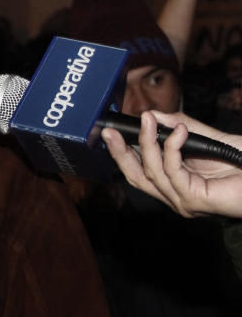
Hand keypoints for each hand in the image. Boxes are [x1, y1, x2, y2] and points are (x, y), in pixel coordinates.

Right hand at [102, 110, 241, 217]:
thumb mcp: (206, 138)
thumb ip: (180, 128)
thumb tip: (153, 115)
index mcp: (175, 184)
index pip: (139, 170)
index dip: (123, 152)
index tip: (112, 131)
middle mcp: (174, 196)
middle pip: (136, 176)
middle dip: (120, 153)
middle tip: (109, 131)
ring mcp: (181, 201)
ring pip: (150, 172)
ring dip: (147, 142)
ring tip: (148, 120)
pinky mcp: (191, 200)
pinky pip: (171, 171)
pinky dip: (172, 148)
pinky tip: (181, 131)